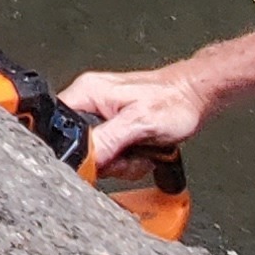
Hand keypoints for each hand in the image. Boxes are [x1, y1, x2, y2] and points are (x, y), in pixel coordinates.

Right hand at [57, 65, 206, 165]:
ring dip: (122, 162)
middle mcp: (90, 102)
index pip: (58, 127)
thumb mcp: (139, 123)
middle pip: (79, 148)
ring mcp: (103, 116)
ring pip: (97, 157)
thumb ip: (107, 141)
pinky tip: (143, 151)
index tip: (99, 157)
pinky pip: (111, 155)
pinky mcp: (115, 128)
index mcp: (87, 92)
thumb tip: (83, 160)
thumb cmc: (174, 100)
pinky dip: (129, 160)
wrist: (196, 96)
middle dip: (107, 159)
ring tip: (141, 149)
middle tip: (129, 151)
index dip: (74, 149)